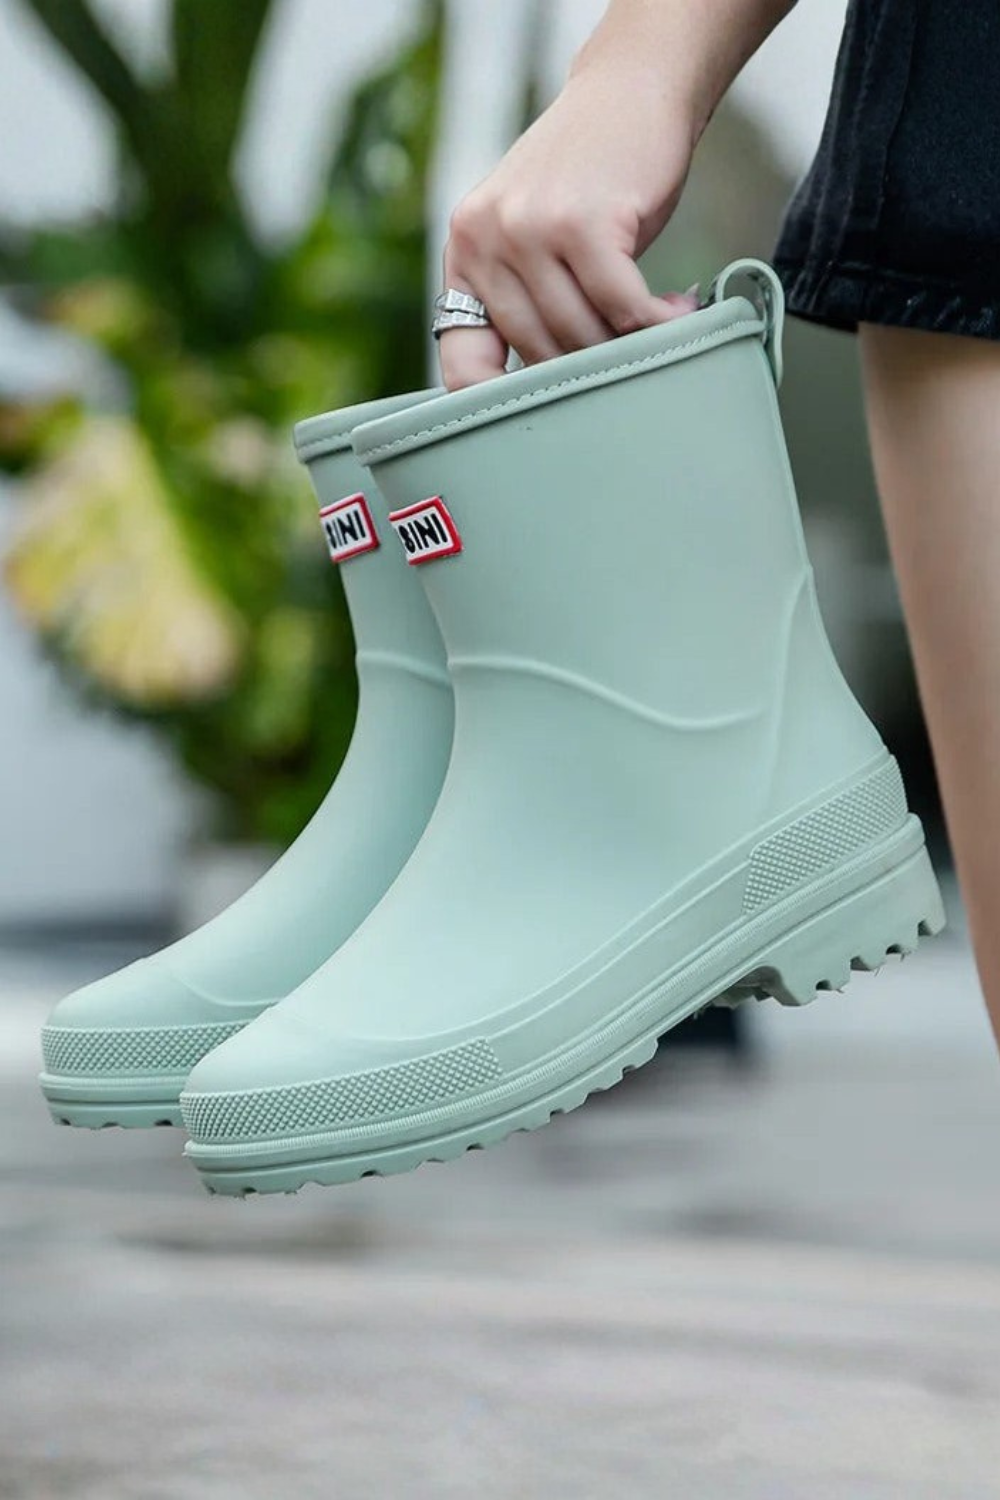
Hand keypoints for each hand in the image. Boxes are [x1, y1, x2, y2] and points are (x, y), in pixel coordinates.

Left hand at [440, 63, 699, 390]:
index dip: (495, 407)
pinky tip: (676, 312)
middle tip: (627, 364)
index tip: (535, 432)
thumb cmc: (588, 177)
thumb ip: (521, 298)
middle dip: (588, 368)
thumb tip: (540, 396)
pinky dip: (656, 323)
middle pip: (537, 354)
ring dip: (627, 345)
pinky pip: (621, 308)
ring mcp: (530, 230)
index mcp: (465, 251)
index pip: (461, 361)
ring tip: (658, 331)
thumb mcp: (530, 234)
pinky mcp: (583, 224)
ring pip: (580, 335)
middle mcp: (486, 239)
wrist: (630, 92)